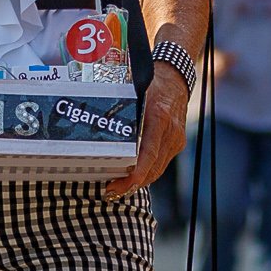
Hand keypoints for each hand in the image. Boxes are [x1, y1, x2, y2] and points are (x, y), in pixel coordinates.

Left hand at [104, 61, 188, 197]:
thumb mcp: (135, 91)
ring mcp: (176, 140)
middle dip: (132, 184)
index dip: (137, 173)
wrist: (176, 79)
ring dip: (139, 182)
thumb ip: (121, 108)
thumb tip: (94, 120)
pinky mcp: (176, 144)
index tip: (123, 184)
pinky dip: (147, 172)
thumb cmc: (152, 82)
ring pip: (157, 169)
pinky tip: (132, 178)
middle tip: (110, 191)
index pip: (149, 153)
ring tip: (118, 189)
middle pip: (153, 168)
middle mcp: (170, 132)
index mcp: (159, 118)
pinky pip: (161, 163)